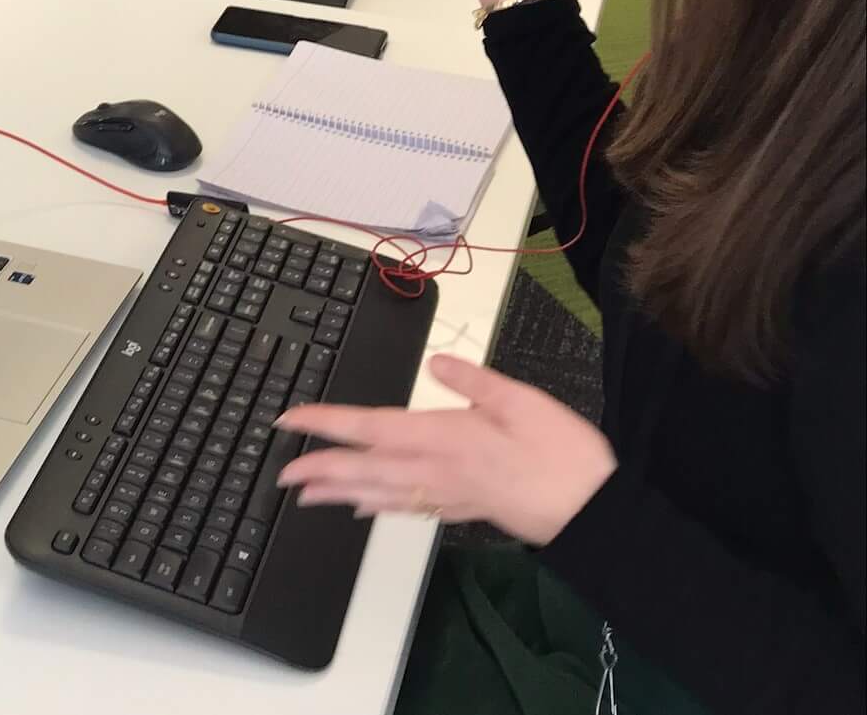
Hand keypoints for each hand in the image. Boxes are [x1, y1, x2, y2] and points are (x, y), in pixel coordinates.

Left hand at [274, 355, 615, 546]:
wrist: (594, 512)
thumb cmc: (562, 455)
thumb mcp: (520, 400)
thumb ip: (473, 380)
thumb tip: (434, 364)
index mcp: (443, 437)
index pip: (369, 428)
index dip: (326, 425)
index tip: (292, 421)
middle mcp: (435, 469)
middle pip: (363, 468)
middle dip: (319, 469)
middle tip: (283, 472)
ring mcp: (446, 494)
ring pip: (379, 493)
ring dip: (338, 492)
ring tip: (307, 494)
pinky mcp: (461, 509)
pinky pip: (406, 509)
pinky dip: (377, 507)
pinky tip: (363, 508)